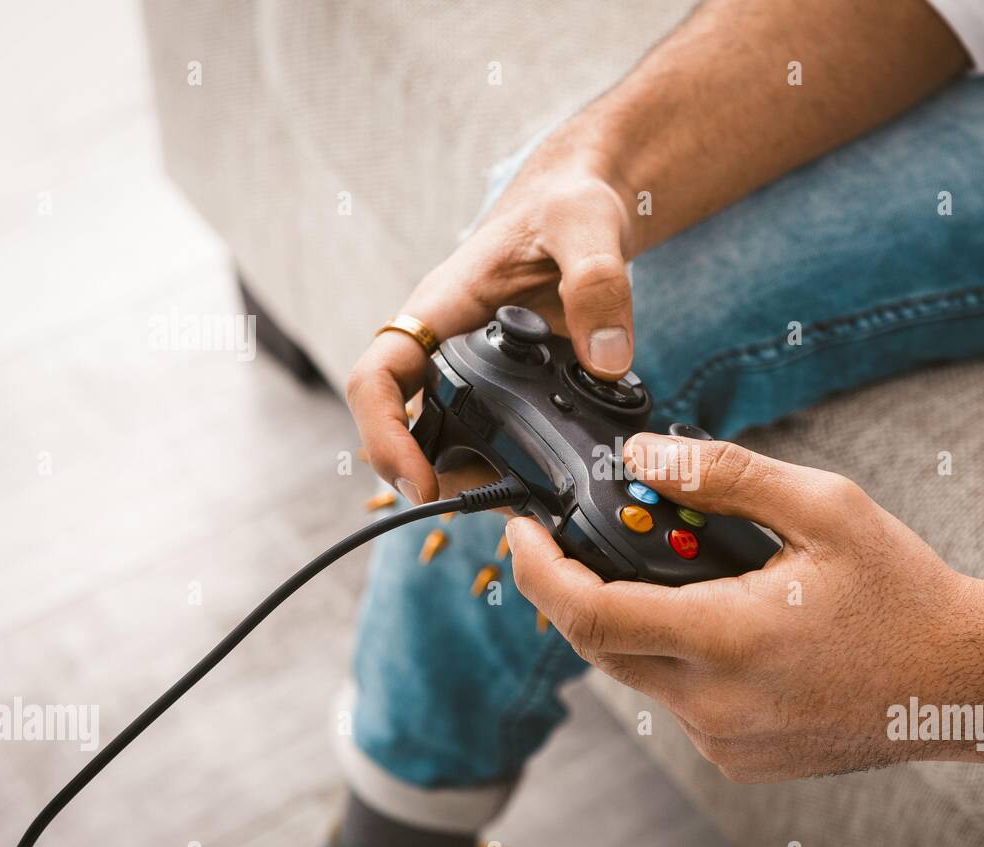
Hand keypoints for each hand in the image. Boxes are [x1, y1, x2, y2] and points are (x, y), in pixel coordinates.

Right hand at [345, 150, 636, 503]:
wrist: (586, 207)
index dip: (383, 437)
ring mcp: (477, 373)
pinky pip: (499, 438)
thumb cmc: (569, 203)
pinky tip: (561, 482)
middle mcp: (447, 349)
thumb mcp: (587, 226)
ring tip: (540, 503)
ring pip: (455, 444)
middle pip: (412, 430)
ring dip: (486, 479)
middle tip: (504, 506)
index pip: (378, 379)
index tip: (417, 482)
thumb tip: (606, 361)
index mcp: (442, 310)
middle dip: (443, 478)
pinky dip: (523, 466)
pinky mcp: (511, 388)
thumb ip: (597, 283)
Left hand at [506, 433, 983, 781]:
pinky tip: (718, 622)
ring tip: (678, 573)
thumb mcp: (823, 508)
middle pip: (598, 646)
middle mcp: (715, 705)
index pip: (591, 614)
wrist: (962, 681)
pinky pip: (674, 702)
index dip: (539, 570)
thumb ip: (723, 475)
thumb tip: (640, 456)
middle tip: (588, 540)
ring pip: (636, 675)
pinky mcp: (737, 759)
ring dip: (631, 622)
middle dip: (577, 589)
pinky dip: (673, 657)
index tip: (520, 530)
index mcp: (730, 639)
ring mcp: (724, 742)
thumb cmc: (902, 591)